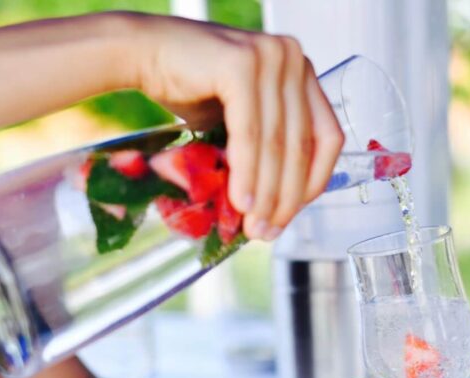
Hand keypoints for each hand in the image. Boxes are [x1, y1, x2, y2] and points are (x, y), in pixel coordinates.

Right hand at [124, 12, 343, 239]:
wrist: (143, 53)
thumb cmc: (192, 87)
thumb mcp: (245, 117)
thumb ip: (270, 145)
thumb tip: (281, 204)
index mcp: (302, 69)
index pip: (326, 136)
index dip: (312, 182)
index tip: (290, 214)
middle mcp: (293, 56)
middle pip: (301, 143)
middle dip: (285, 197)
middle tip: (268, 232)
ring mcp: (269, 56)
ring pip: (276, 143)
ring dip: (266, 194)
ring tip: (254, 227)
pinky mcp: (241, 64)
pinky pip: (249, 134)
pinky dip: (246, 174)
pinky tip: (240, 202)